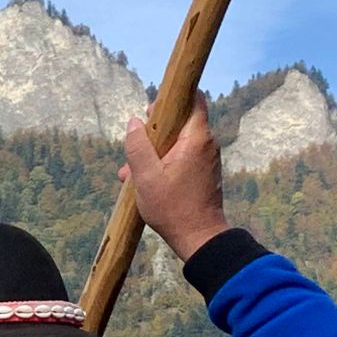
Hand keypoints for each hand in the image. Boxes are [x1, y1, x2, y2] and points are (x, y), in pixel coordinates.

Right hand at [118, 94, 229, 261]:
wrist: (200, 239)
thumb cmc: (173, 208)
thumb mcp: (146, 177)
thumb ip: (137, 146)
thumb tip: (135, 122)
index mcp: (196, 138)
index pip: (193, 99)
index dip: (172, 98)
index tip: (152, 111)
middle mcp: (206, 144)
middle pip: (179, 121)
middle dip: (153, 132)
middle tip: (134, 149)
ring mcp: (206, 159)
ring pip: (176, 142)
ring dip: (153, 152)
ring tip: (130, 173)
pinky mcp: (203, 172)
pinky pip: (181, 157)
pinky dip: (163, 163)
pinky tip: (143, 182)